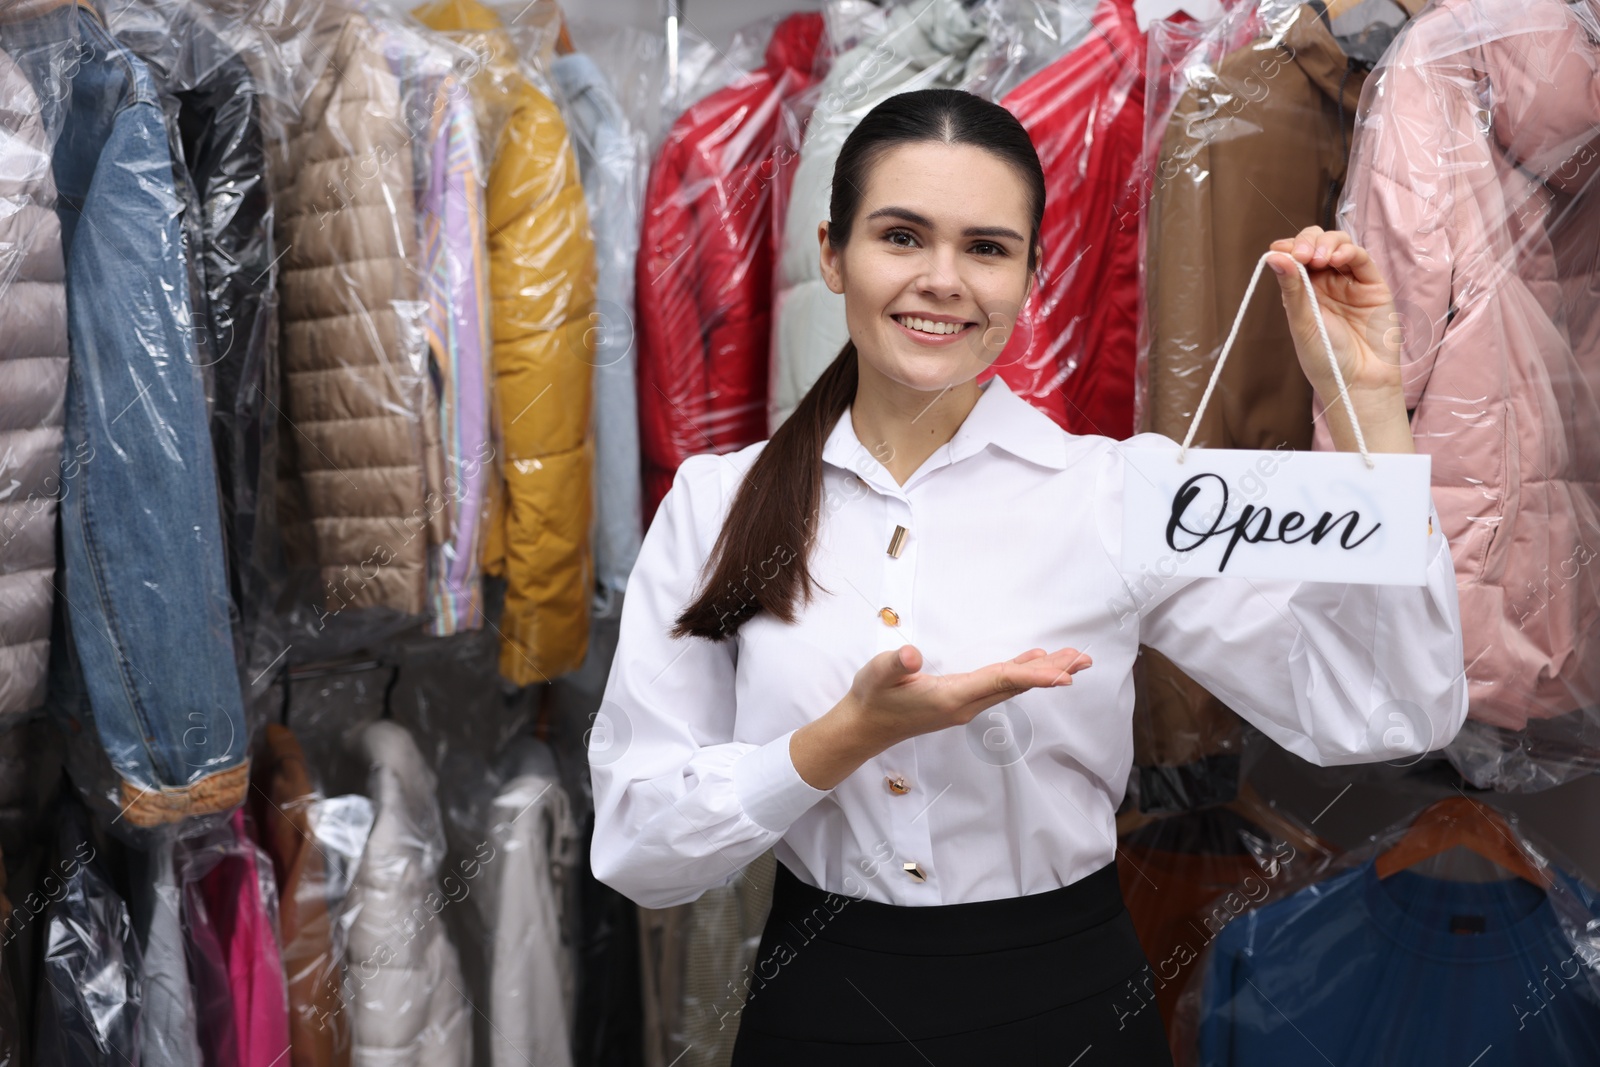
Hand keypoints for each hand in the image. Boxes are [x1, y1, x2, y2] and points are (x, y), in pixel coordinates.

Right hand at [843, 644, 1092, 749]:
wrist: (864, 729)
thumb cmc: (871, 698)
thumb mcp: (876, 675)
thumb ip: (895, 665)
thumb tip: (912, 655)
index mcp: (951, 697)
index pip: (999, 682)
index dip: (1033, 676)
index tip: (1065, 675)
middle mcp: (965, 705)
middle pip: (1016, 686)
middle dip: (1052, 673)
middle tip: (1084, 660)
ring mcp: (965, 706)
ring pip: (1011, 688)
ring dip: (1042, 674)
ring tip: (1071, 661)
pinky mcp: (961, 703)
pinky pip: (1000, 687)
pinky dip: (1022, 675)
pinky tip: (1032, 664)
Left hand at [1267, 227, 1413, 453]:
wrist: (1357, 382)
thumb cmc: (1326, 358)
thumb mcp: (1302, 321)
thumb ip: (1291, 287)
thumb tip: (1273, 255)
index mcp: (1303, 291)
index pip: (1296, 256)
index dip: (1289, 248)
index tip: (1279, 249)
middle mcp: (1326, 283)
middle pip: (1317, 244)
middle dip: (1308, 241)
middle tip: (1303, 256)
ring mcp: (1350, 282)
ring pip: (1339, 245)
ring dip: (1327, 244)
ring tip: (1319, 259)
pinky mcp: (1373, 285)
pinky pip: (1361, 259)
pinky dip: (1349, 251)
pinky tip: (1337, 258)